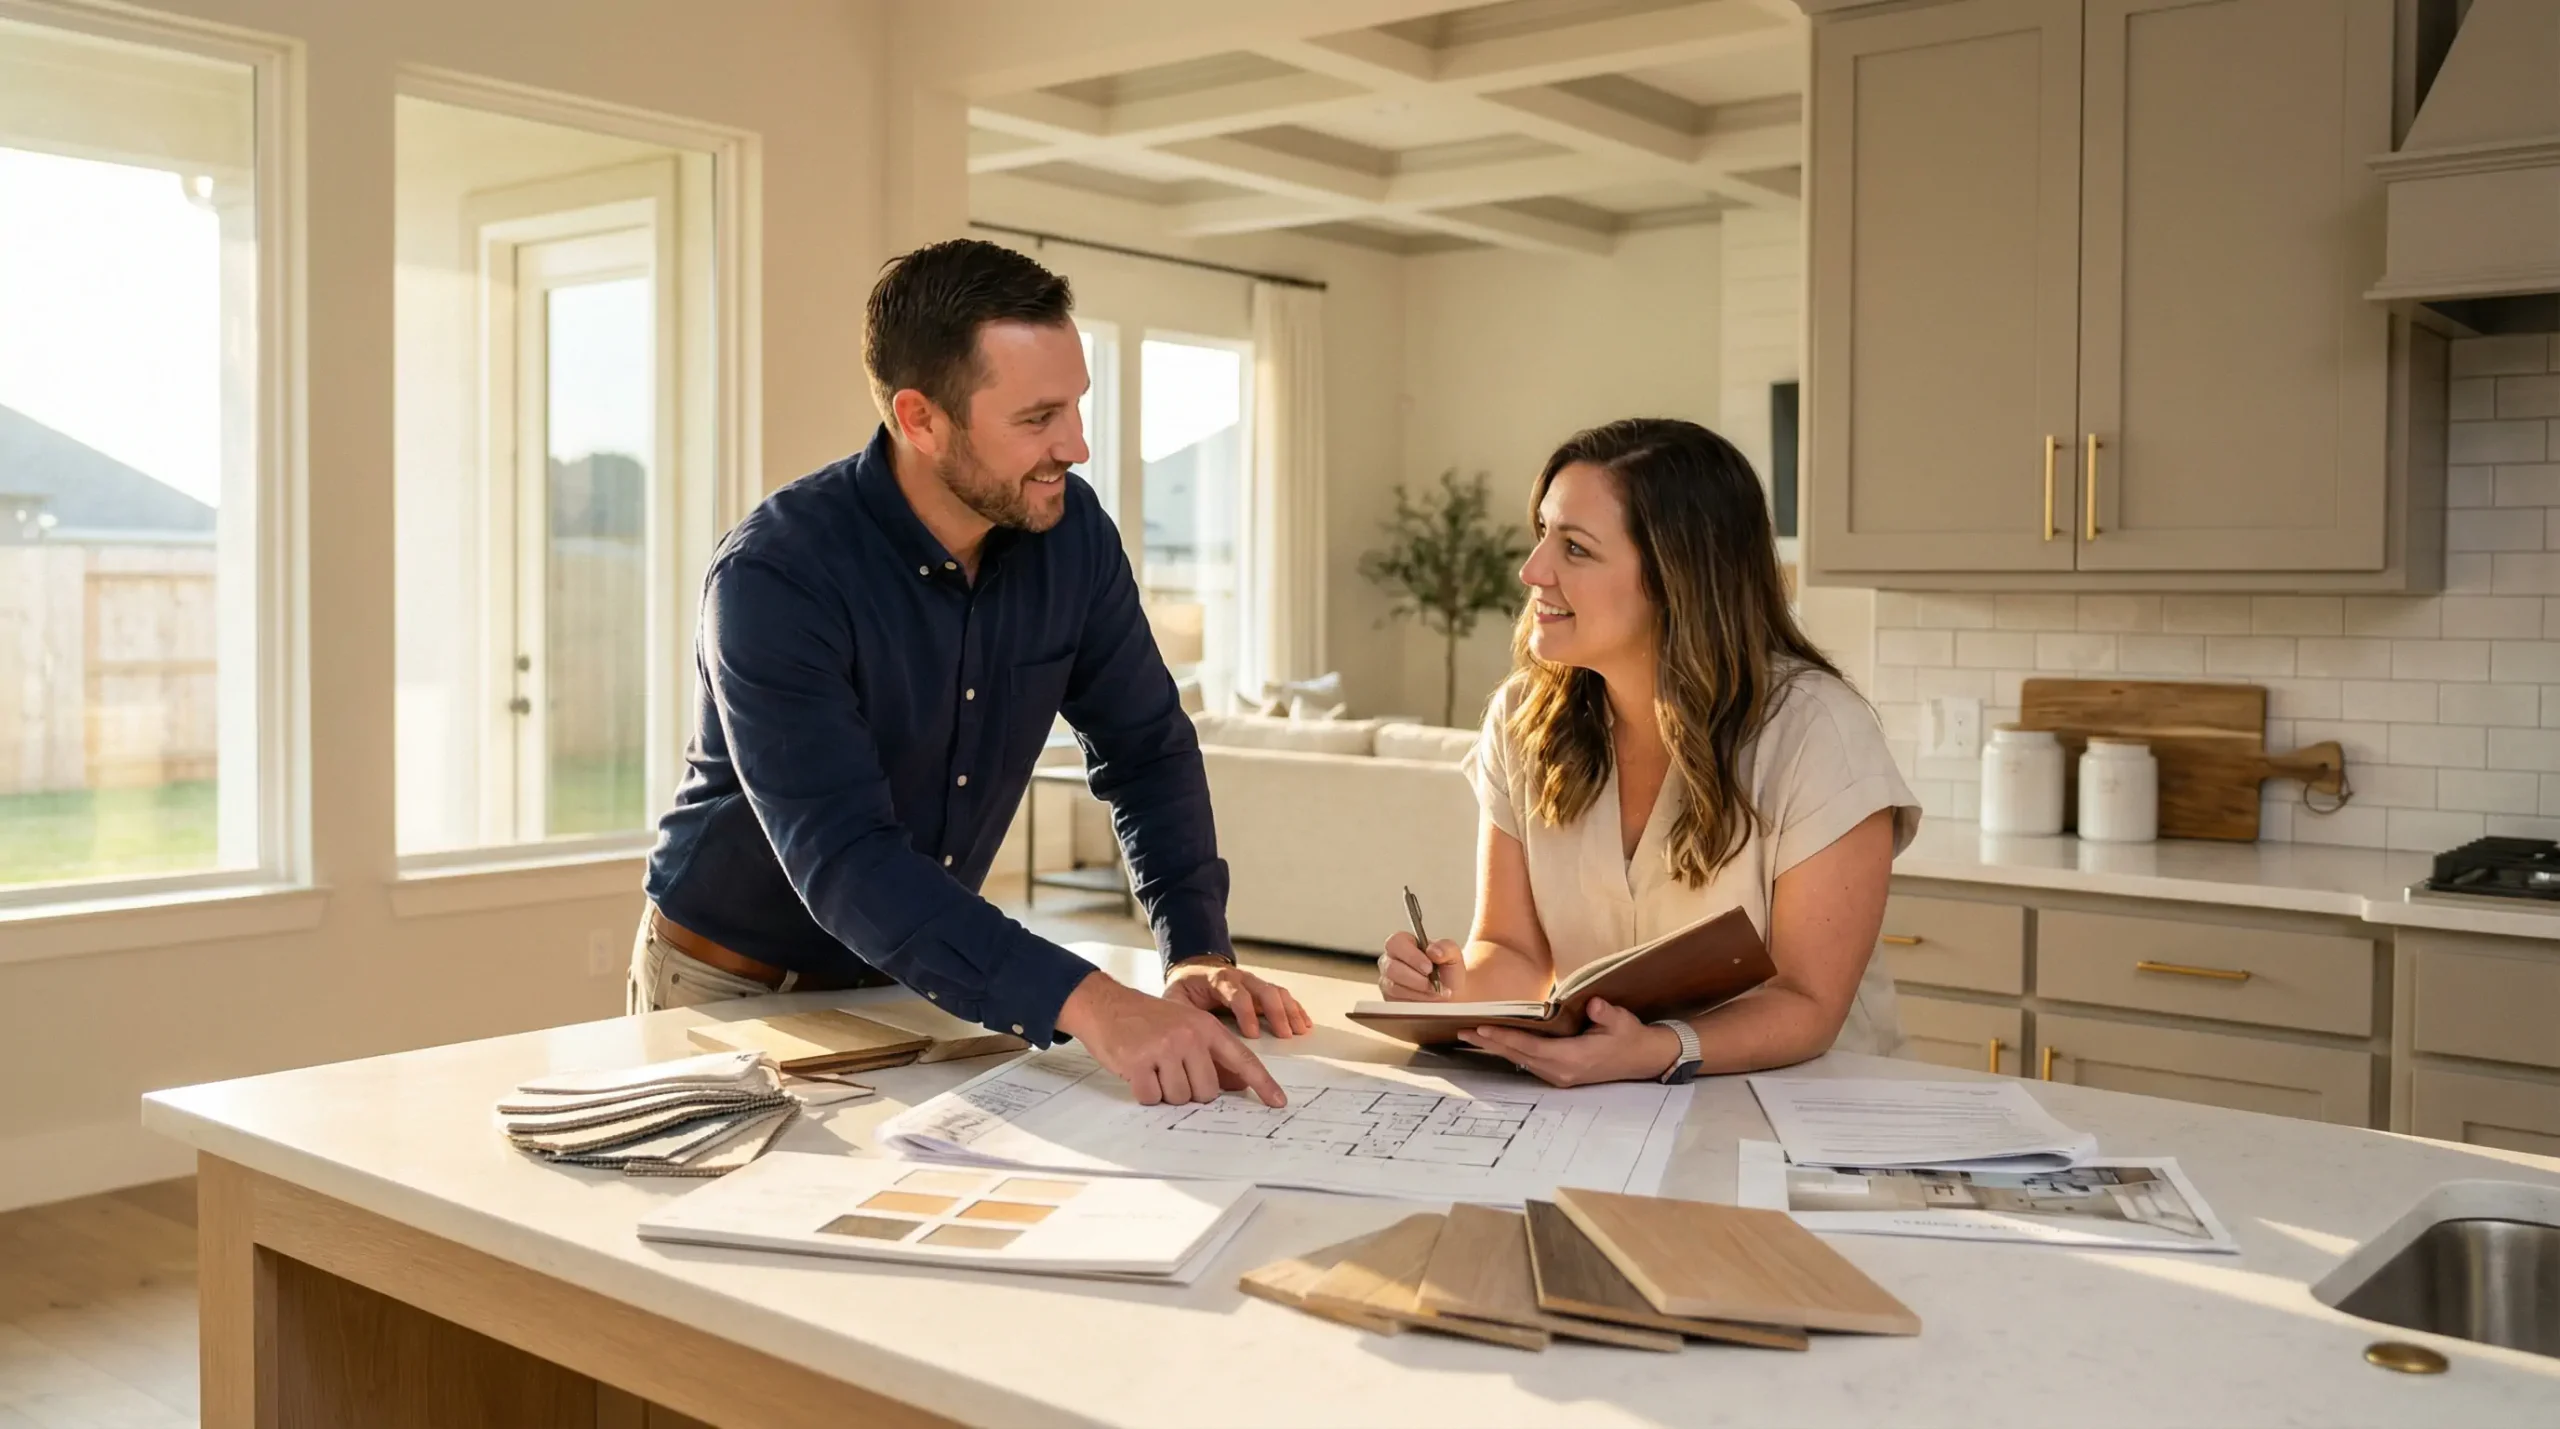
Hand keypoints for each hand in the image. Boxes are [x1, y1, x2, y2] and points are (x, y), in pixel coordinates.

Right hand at [1056, 971, 1287, 1107]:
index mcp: (1206, 1027)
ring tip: (1152, 1067)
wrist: (1105, 1004)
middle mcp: (1189, 1036)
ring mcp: (1164, 1048)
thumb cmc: (1147, 1020)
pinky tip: (1136, 1072)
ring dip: (1164, 1092)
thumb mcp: (1185, 1027)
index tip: (1278, 1102)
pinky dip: (1144, 1093)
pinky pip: (1152, 1098)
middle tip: (1169, 1071)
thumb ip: (1211, 1055)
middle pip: (1207, 1092)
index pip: (1242, 1059)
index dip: (1262, 1083)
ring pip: (1179, 1098)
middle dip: (1190, 1091)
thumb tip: (1238, 1086)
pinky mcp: (1138, 1062)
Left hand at [1166, 957, 1313, 1038]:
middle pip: (1264, 990)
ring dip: (1289, 1011)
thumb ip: (1182, 1019)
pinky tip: (1304, 1024)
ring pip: (1276, 992)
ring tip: (1299, 1031)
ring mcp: (1253, 983)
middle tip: (1283, 1035)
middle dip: (1276, 1012)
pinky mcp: (1261, 990)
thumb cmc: (1186, 989)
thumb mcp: (1176, 1000)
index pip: (1236, 993)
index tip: (1253, 1034)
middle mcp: (1240, 978)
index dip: (1246, 1012)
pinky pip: (1282, 996)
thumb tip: (1193, 1049)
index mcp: (1217, 979)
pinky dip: (1295, 1009)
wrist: (1194, 970)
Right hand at [1377, 932, 1463, 1000]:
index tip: (1429, 967)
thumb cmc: (1449, 974)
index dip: (1411, 955)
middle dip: (1416, 978)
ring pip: (1394, 987)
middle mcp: (1391, 961)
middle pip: (1391, 967)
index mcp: (1404, 944)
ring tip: (1435, 992)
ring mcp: (1388, 981)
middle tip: (1433, 984)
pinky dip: (1416, 1002)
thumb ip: (1447, 948)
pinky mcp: (1390, 1000)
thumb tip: (1433, 951)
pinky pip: (1397, 1002)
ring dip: (1418, 992)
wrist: (1452, 997)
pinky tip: (1428, 1000)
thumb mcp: (1454, 956)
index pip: (1396, 942)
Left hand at [1458, 998, 1681, 1088]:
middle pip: (1517, 1056)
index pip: (1530, 1047)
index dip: (1505, 1037)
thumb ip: (1606, 1014)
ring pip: (1520, 1060)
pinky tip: (1496, 1042)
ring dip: (1496, 1047)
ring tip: (1471, 1035)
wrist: (1644, 1059)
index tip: (1483, 1028)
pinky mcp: (1560, 1074)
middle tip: (1462, 1030)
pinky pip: (1528, 1062)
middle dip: (1490, 1042)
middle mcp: (1561, 1071)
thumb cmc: (1630, 1037)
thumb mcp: (1622, 1022)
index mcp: (1573, 1059)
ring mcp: (1559, 1076)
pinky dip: (1510, 1051)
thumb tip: (1593, 1005)